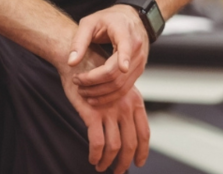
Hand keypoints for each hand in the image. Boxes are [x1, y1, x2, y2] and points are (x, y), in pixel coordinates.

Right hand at [60, 55, 150, 172]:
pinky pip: (97, 142)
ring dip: (108, 161)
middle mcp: (125, 106)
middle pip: (131, 143)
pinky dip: (96, 154)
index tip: (139, 163)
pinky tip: (92, 158)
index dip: (142, 151)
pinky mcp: (93, 112)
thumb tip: (126, 132)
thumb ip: (124, 108)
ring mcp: (110, 109)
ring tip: (101, 167)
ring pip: (115, 146)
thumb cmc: (95, 77)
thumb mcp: (117, 90)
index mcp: (135, 101)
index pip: (144, 132)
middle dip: (125, 162)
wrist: (78, 59)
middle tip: (117, 172)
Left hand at [67, 4, 149, 105]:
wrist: (130, 18)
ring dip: (101, 93)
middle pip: (117, 73)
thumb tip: (71, 63)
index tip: (123, 68)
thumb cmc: (109, 19)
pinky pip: (125, 88)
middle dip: (94, 82)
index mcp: (124, 32)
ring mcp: (139, 61)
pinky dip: (109, 95)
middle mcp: (136, 48)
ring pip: (121, 85)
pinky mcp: (138, 71)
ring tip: (82, 90)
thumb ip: (79, 42)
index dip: (124, 58)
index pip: (126, 47)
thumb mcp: (89, 23)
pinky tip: (95, 96)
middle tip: (76, 81)